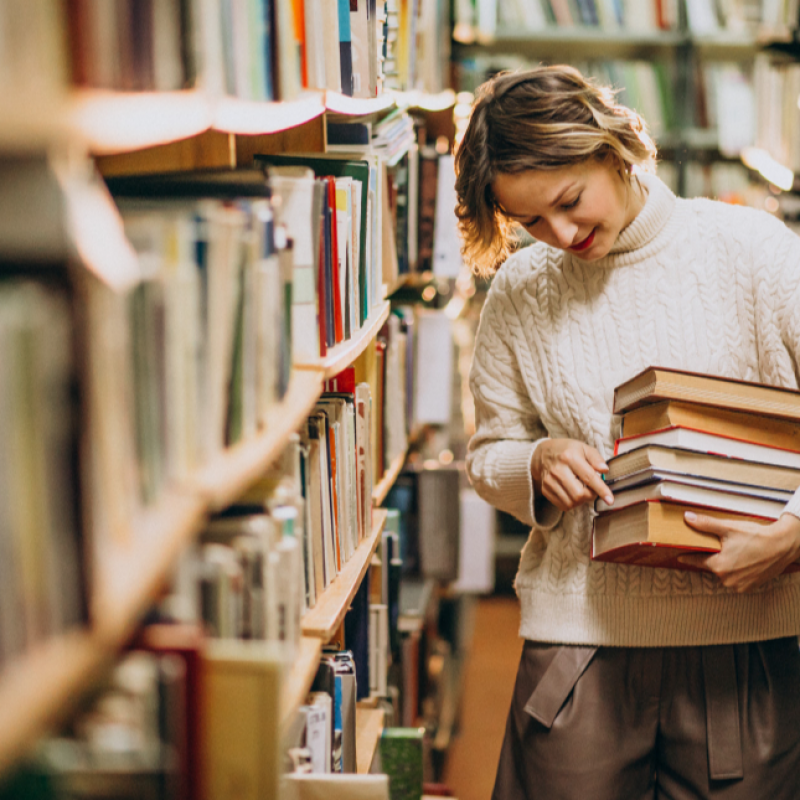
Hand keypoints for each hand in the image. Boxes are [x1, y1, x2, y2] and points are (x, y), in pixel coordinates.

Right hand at [531, 438, 611, 511]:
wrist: (543, 454)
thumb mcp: (583, 448)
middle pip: (579, 494)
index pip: (588, 477)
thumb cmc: (567, 450)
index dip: (601, 490)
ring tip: (581, 489)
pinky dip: (572, 503)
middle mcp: (558, 470)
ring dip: (581, 500)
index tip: (610, 500)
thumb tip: (605, 470)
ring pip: (571, 502)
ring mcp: (550, 481)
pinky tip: (572, 492)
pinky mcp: (545, 489)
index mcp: (569, 457)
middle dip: (590, 495)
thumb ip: (596, 458)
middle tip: (592, 489)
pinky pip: (563, 505)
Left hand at [679, 511, 799, 591]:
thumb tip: (687, 518)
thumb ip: (705, 524)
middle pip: (713, 566)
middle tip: (724, 547)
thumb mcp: (728, 528)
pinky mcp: (751, 586)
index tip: (680, 557)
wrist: (783, 545)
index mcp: (719, 567)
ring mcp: (740, 585)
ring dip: (727, 564)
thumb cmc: (756, 537)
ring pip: (725, 573)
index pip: (697, 561)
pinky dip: (738, 571)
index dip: (688, 557)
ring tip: (737, 552)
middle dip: (714, 557)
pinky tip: (744, 560)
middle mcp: (728, 580)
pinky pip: (737, 579)